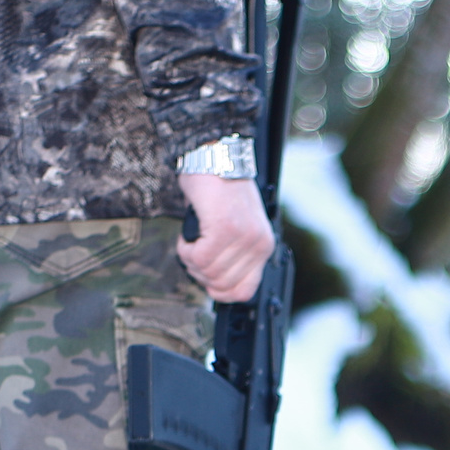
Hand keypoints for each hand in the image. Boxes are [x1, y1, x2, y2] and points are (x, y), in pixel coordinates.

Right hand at [176, 173, 274, 302]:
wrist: (215, 157)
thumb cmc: (221, 189)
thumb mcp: (239, 227)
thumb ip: (234, 255)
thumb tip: (216, 283)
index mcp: (264, 247)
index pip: (244, 292)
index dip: (220, 292)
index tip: (207, 280)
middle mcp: (258, 245)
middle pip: (221, 285)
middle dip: (200, 274)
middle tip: (193, 254)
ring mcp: (243, 238)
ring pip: (208, 272)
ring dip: (190, 260)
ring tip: (191, 241)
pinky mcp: (224, 228)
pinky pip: (198, 258)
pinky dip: (185, 250)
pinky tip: (188, 236)